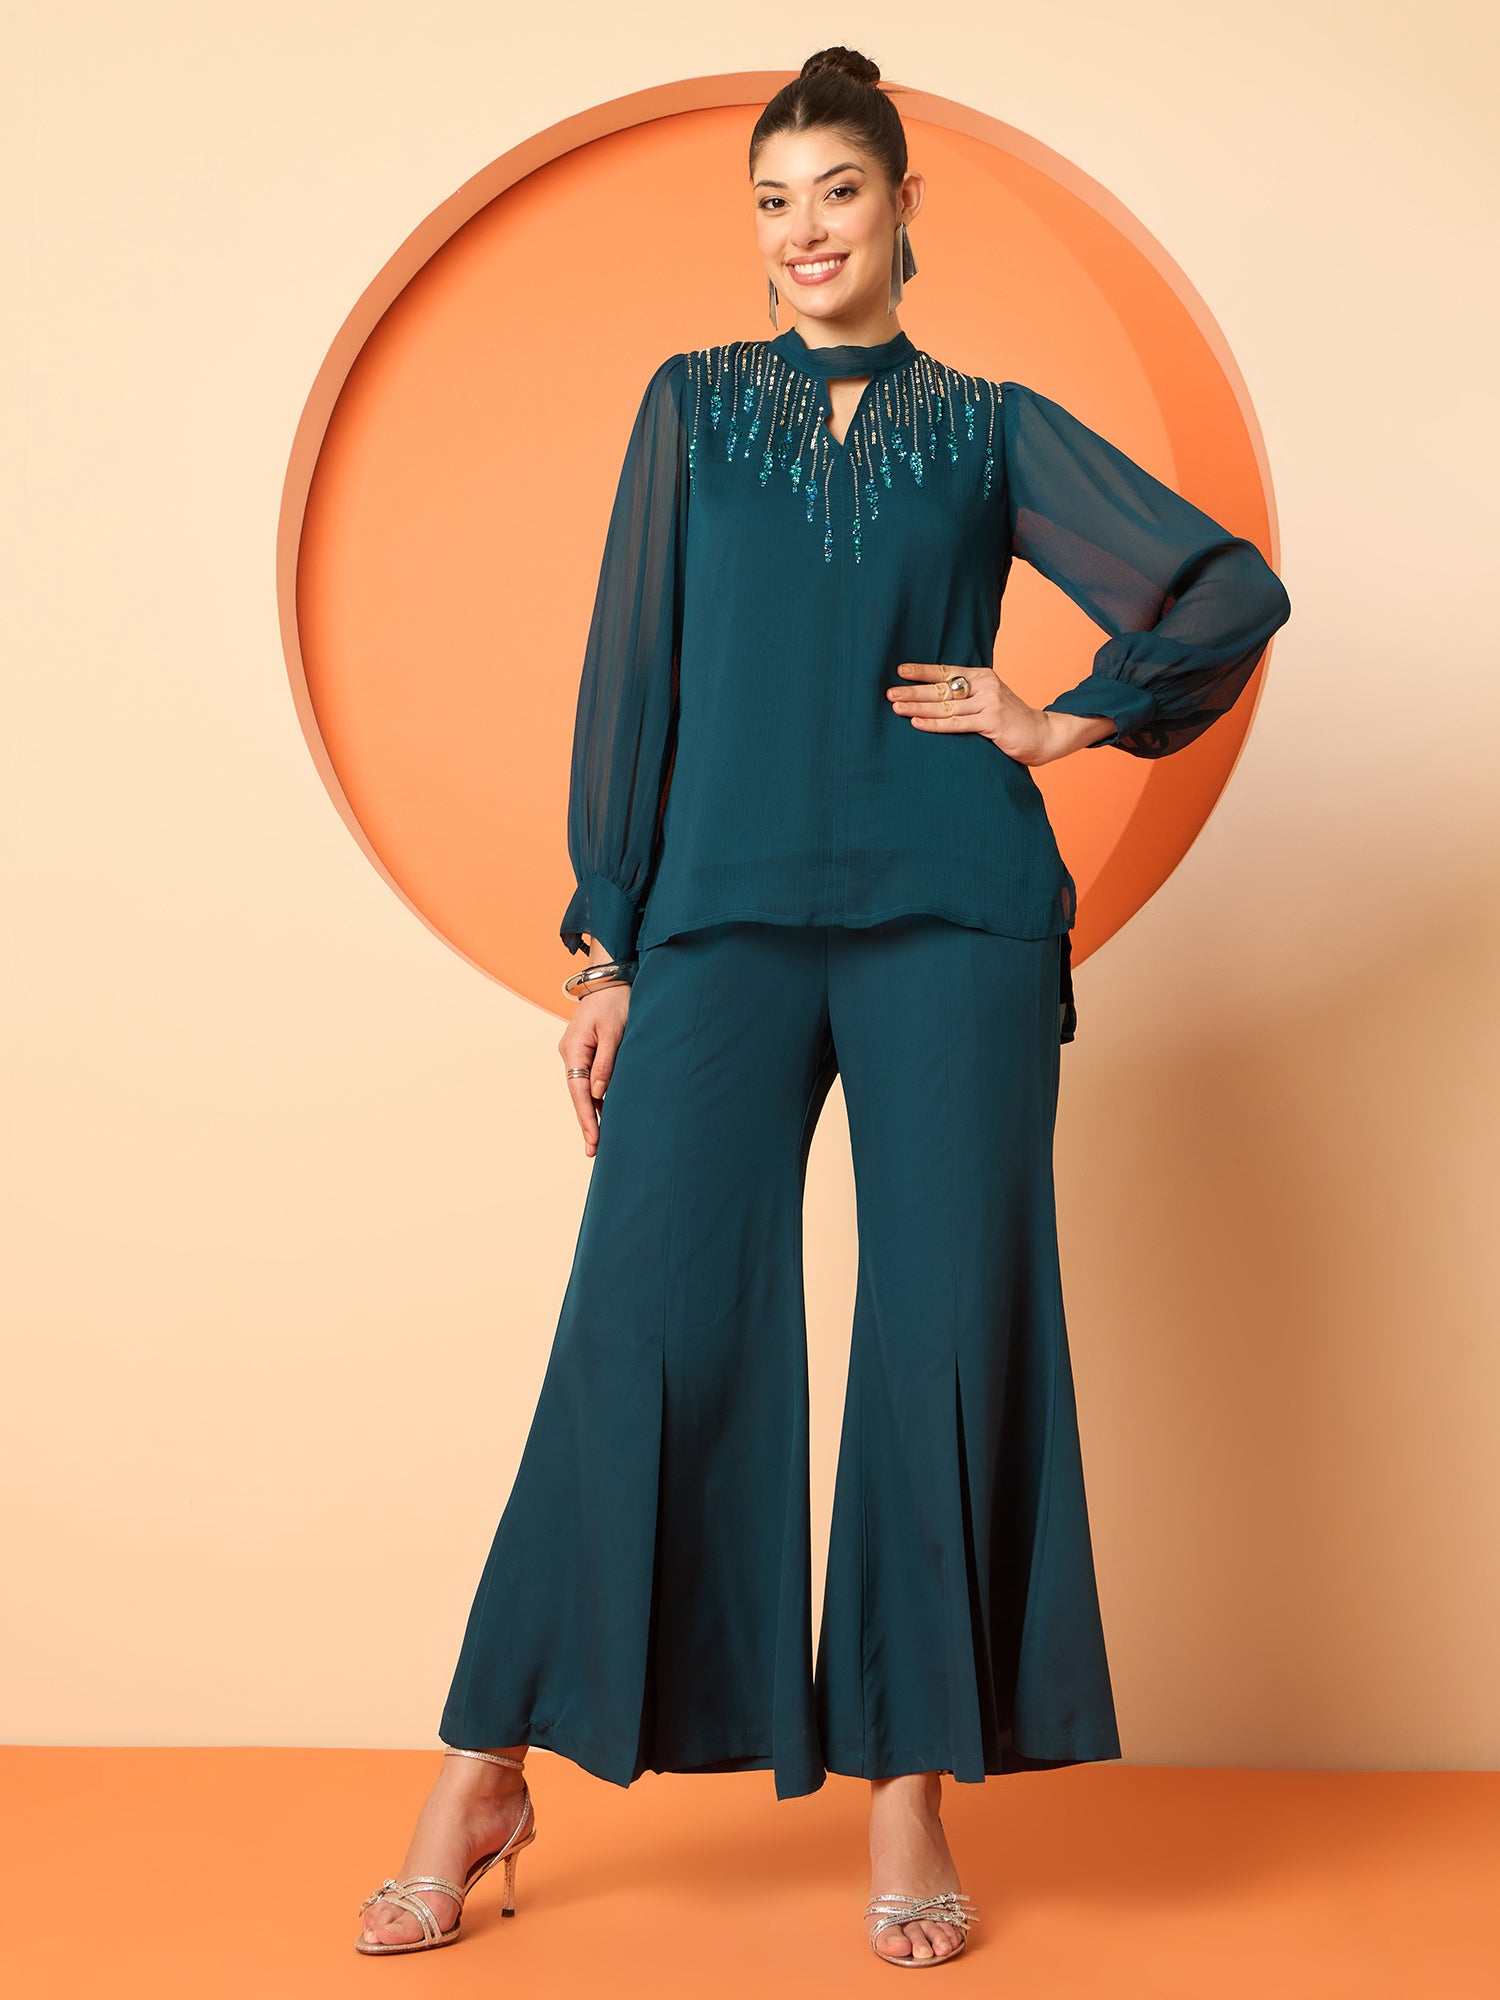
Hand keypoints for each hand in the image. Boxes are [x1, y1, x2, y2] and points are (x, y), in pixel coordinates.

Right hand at [558, 942, 630, 1157]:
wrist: (611, 979)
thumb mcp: (615, 1032)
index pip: (579, 1092)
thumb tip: (598, 1094)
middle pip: (578, 1095)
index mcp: (573, 1049)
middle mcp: (570, 1053)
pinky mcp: (586, 1050)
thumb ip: (606, 1063)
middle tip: (594, 1151)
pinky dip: (597, 1097)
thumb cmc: (616, 1003)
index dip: (587, 1118)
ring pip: (583, 1089)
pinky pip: (589, 1079)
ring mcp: (576, 1052)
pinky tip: (605, 1113)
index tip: (593, 1141)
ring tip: (601, 1139)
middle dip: (587, 1122)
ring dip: (592, 1112)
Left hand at [885, 663, 1111, 765]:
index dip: (922, 671)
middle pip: (942, 688)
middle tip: (889, 692)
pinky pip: (957, 724)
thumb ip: (968, 696)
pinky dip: (935, 725)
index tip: (899, 670)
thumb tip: (934, 698)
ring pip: (946, 706)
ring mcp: (990, 703)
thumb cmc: (1011, 720)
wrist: (1044, 734)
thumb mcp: (990, 700)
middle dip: (913, 691)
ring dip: (918, 708)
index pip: (947, 671)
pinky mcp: (992, 722)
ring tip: (896, 708)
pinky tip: (917, 723)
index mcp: (983, 676)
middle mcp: (985, 685)